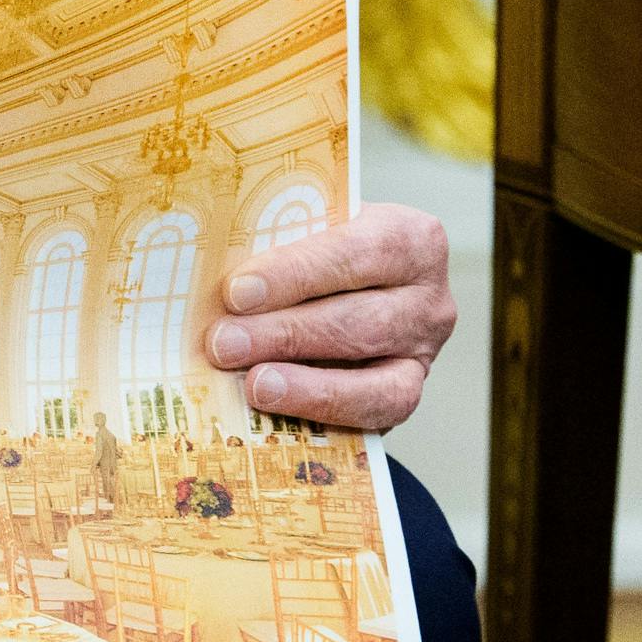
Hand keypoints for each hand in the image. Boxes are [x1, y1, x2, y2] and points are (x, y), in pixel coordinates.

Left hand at [204, 202, 455, 431]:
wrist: (353, 289)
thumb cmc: (319, 253)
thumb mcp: (310, 230)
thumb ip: (280, 243)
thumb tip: (212, 278)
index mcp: (409, 236)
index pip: (354, 252)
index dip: (295, 273)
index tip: (237, 292)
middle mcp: (428, 296)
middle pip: (358, 320)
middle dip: (284, 334)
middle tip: (223, 344)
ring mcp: (424, 352)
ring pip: (370, 374)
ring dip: (302, 381)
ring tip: (250, 383)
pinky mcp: (408, 394)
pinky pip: (374, 411)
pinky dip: (321, 409)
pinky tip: (276, 405)